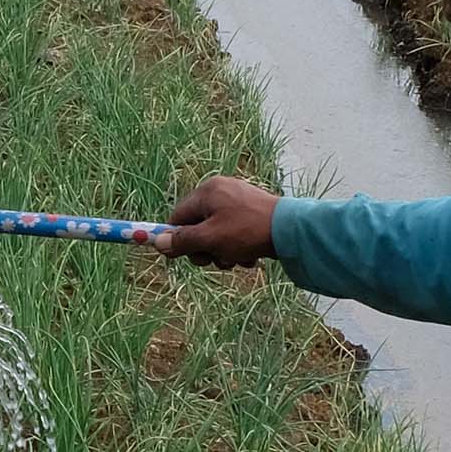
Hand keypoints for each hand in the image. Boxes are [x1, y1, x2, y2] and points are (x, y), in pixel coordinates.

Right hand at [146, 175, 278, 269]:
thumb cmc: (247, 231)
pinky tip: (251, 255)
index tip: (178, 257)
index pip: (178, 217)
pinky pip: (235, 233)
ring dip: (224, 252)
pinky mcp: (253, 212)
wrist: (292, 230)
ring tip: (238, 258)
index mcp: (207, 192)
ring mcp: (239, 201)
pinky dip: (239, 247)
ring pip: (218, 234)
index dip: (177, 239)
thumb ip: (183, 241)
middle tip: (216, 260)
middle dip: (206, 249)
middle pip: (198, 227)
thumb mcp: (210, 239)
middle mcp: (221, 191)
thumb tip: (159, 244)